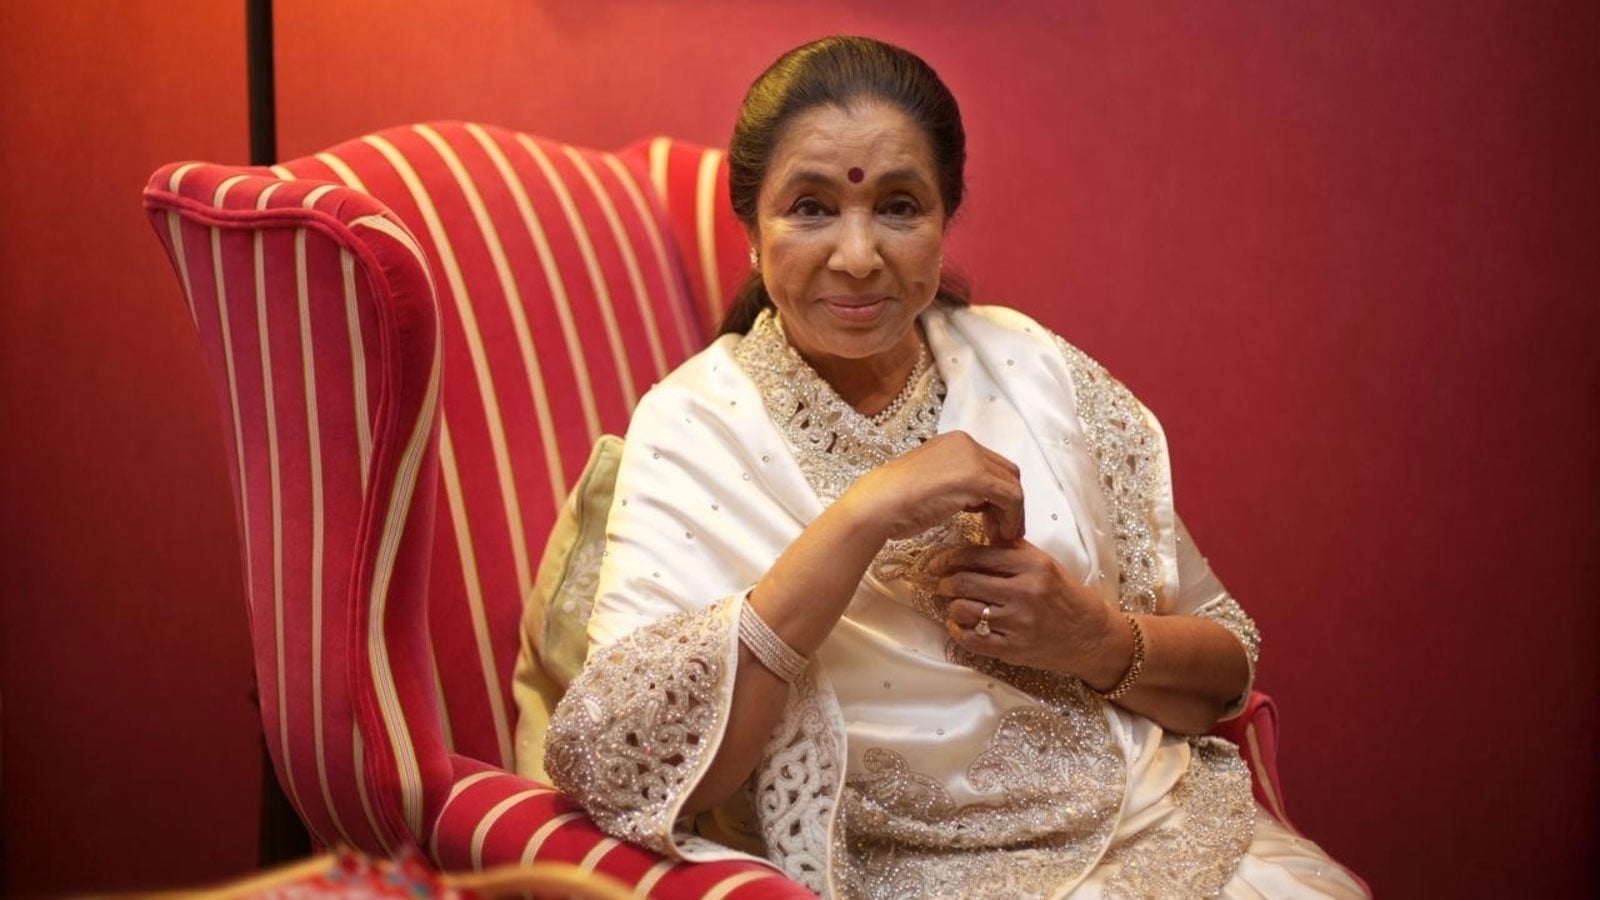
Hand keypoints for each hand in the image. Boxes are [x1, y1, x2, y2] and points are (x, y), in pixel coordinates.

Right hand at [839, 431, 1024, 544]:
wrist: (878, 505)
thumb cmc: (896, 502)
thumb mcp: (932, 483)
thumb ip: (956, 484)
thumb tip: (979, 501)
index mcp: (955, 442)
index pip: (993, 466)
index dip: (998, 495)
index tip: (993, 520)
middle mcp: (966, 443)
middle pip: (1007, 473)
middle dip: (1009, 503)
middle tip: (1000, 531)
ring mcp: (972, 458)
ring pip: (1012, 486)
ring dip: (1012, 514)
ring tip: (1000, 537)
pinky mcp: (976, 477)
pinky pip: (1011, 498)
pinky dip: (1011, 519)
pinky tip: (999, 536)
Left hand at [931, 539, 1123, 677]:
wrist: (1091, 636)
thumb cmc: (1065, 595)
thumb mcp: (1045, 563)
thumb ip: (1012, 547)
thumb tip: (981, 524)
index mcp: (1032, 566)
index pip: (978, 555)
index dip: (950, 558)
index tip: (938, 562)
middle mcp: (1025, 592)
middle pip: (965, 582)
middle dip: (946, 582)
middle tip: (943, 583)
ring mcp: (1018, 623)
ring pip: (964, 610)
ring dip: (952, 606)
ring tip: (956, 604)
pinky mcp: (1014, 649)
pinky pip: (972, 640)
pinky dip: (958, 631)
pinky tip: (959, 626)